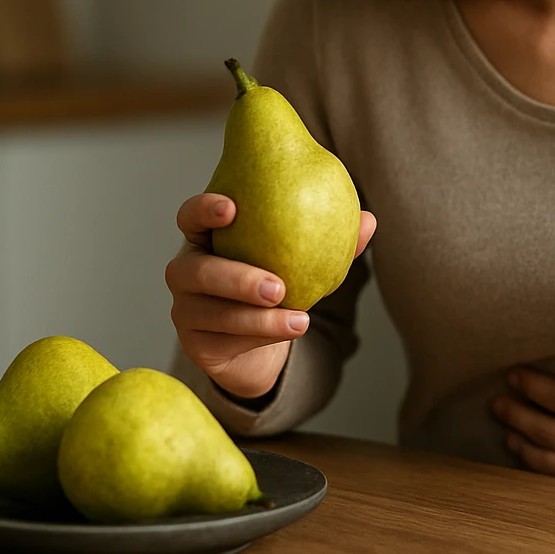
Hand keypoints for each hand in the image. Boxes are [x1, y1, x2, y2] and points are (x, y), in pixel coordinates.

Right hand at [165, 193, 375, 399]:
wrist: (258, 342)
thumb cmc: (277, 284)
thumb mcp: (299, 260)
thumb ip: (329, 238)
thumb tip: (368, 220)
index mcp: (205, 239)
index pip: (189, 217)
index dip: (204, 210)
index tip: (232, 207)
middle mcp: (186, 272)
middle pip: (196, 272)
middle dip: (236, 278)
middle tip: (278, 286)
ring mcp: (186, 311)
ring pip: (214, 314)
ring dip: (259, 319)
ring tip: (300, 319)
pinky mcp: (197, 345)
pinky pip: (226, 341)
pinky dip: (262, 336)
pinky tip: (292, 329)